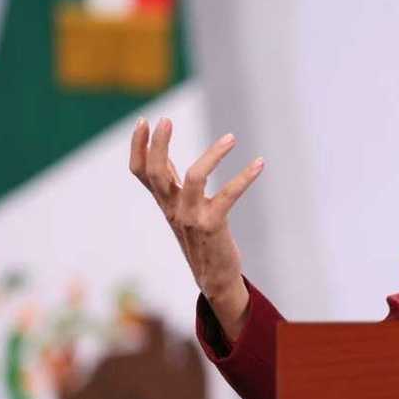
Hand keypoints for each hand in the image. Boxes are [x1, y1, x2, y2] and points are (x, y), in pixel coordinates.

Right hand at [129, 117, 263, 340]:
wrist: (215, 279)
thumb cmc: (201, 239)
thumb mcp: (182, 210)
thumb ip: (174, 185)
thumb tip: (166, 158)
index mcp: (165, 204)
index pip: (141, 172)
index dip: (139, 147)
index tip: (145, 121)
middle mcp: (173, 210)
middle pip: (156, 172)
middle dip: (157, 144)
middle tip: (165, 119)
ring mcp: (191, 218)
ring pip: (193, 178)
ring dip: (212, 155)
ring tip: (232, 138)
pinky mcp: (213, 225)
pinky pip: (228, 195)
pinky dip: (245, 177)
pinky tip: (260, 163)